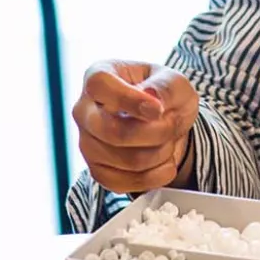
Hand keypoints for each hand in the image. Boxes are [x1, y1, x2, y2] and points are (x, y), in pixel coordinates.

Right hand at [73, 60, 198, 192]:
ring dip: (160, 152)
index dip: (130, 100)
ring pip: (125, 160)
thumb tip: (151, 98)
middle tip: (172, 124)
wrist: (165, 121)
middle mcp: (84, 110)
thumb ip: (166, 86)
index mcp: (97, 76)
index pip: (100, 86)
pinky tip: (165, 161)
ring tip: (169, 139)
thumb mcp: (175, 81)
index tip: (157, 109)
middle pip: (112, 131)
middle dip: (155, 132)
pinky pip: (126, 182)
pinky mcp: (97, 171)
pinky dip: (155, 175)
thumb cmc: (163, 94)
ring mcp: (87, 143)